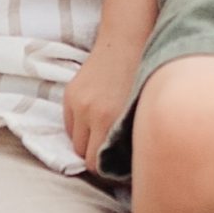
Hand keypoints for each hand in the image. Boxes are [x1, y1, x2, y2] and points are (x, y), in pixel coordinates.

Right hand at [64, 30, 144, 172]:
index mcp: (108, 119)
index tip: (118, 171)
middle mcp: (89, 112)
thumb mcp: (140, 111)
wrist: (128, 40)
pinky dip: (80, 128)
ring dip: (87, 144)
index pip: (95, 164)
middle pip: (83, 155)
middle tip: (112, 158)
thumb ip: (129, 138)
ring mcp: (77, 102)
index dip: (107, 172)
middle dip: (96, 160)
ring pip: (74, 141)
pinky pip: (69, 125)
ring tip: (104, 138)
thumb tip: (128, 167)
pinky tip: (97, 121)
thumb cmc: (144, 76)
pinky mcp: (70, 93)